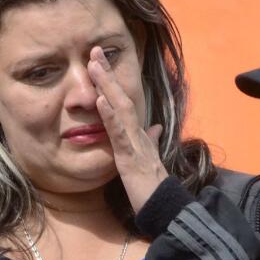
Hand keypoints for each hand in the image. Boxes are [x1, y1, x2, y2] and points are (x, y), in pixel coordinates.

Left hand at [87, 45, 167, 212]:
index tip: (98, 63)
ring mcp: (134, 144)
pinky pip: (119, 133)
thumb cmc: (154, 187)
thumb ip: (151, 141)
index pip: (123, 103)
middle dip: (107, 74)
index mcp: (138, 135)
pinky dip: (110, 116)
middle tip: (94, 50)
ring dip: (107, 86)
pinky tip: (100, 101)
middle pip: (121, 97)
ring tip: (94, 66)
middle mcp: (138, 134)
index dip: (111, 82)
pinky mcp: (129, 157)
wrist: (165, 208)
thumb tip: (154, 127)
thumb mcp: (150, 160)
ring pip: (120, 108)